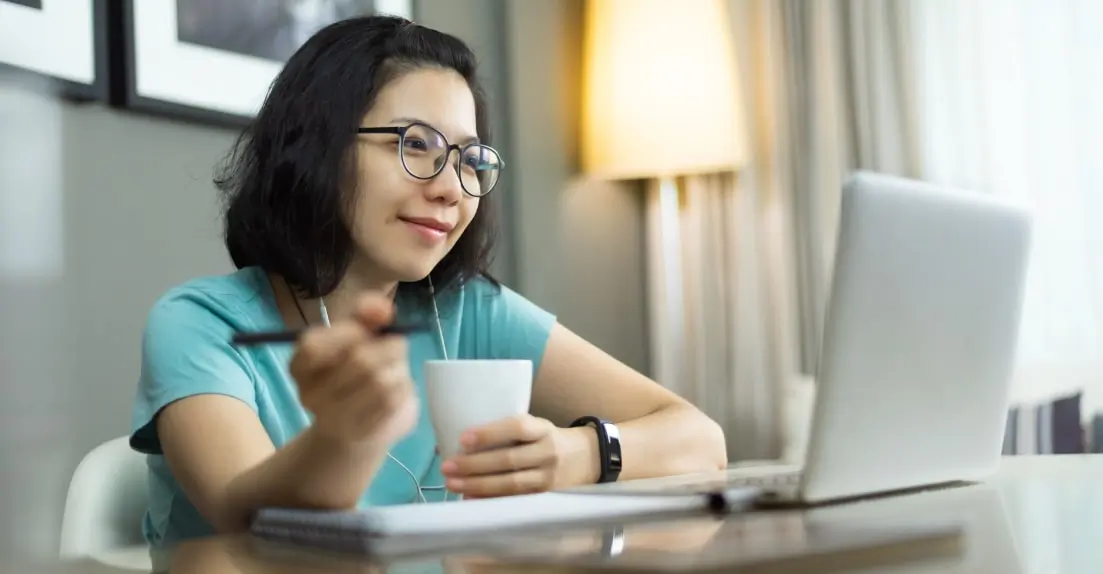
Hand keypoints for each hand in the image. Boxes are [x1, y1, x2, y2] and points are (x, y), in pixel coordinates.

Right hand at [288, 293, 416, 448]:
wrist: (364, 423)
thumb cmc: (358, 370)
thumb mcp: (359, 336)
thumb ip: (366, 314)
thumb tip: (381, 308)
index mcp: (300, 366)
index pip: (314, 345)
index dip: (347, 332)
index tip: (367, 330)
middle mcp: (308, 395)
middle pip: (359, 361)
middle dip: (387, 347)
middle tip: (396, 346)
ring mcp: (333, 419)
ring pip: (379, 382)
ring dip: (397, 370)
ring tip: (394, 371)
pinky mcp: (360, 433)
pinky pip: (392, 402)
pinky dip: (402, 389)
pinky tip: (396, 390)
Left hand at [438, 414, 599, 497]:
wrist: (589, 459)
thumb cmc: (549, 440)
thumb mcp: (537, 427)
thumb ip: (508, 433)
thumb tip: (461, 441)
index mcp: (543, 429)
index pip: (517, 427)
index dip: (490, 433)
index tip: (463, 438)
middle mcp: (548, 453)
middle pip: (508, 460)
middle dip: (474, 465)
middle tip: (447, 466)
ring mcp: (549, 479)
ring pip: (510, 484)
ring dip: (478, 486)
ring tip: (453, 484)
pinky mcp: (547, 499)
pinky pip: (516, 501)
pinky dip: (492, 502)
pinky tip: (472, 501)